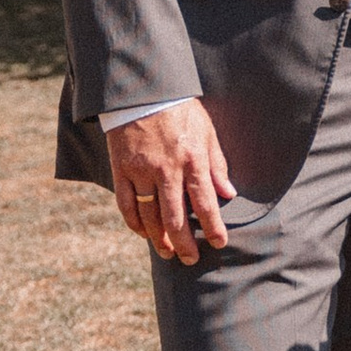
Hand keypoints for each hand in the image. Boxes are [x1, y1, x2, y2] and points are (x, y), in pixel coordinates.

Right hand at [108, 99, 235, 264]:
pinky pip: (126, 205)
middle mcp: (166, 169)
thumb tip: (228, 193)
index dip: (213, 226)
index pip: (204, 202)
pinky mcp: (121, 170)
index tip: (220, 243)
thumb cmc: (180, 111)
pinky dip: (135, 224)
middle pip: (175, 217)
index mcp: (191, 159)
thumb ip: (217, 164)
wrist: (143, 91)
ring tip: (168, 253)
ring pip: (149, 216)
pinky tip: (144, 233)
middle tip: (191, 259)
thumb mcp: (207, 131)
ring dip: (159, 239)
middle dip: (185, 243)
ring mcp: (141, 171)